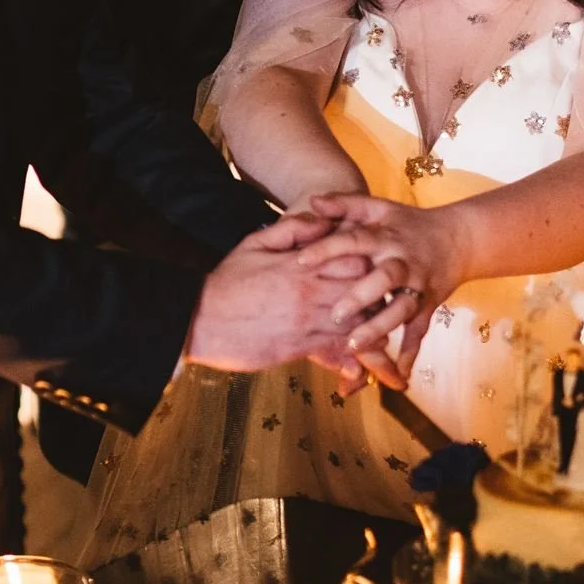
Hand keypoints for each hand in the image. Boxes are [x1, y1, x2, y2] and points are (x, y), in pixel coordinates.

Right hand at [184, 212, 374, 374]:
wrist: (197, 319)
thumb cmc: (225, 282)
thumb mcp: (254, 243)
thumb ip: (292, 229)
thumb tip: (322, 221)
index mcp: (302, 266)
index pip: (355, 259)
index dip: (369, 262)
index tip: (374, 266)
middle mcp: (310, 294)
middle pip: (365, 292)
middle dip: (378, 296)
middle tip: (387, 300)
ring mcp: (307, 323)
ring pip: (358, 324)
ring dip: (373, 329)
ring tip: (383, 333)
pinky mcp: (299, 348)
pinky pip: (338, 352)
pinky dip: (354, 356)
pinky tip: (361, 362)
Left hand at [296, 193, 471, 379]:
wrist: (458, 238)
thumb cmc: (407, 224)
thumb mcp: (378, 208)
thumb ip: (344, 203)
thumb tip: (313, 200)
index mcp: (385, 236)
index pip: (354, 241)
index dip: (328, 249)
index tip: (301, 261)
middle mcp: (402, 261)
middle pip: (384, 277)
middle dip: (360, 296)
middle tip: (333, 314)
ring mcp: (418, 285)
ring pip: (401, 309)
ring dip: (380, 328)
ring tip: (353, 345)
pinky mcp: (429, 305)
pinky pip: (420, 331)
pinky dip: (411, 353)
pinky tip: (398, 374)